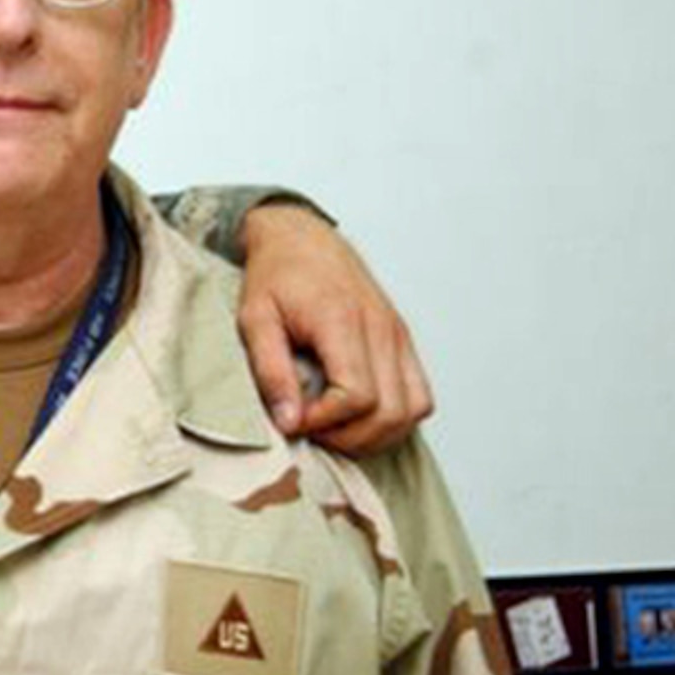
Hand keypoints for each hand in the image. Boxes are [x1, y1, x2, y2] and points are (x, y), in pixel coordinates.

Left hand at [235, 204, 432, 453]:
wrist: (301, 237)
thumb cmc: (276, 275)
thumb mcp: (254, 319)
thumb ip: (270, 371)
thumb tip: (289, 422)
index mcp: (343, 320)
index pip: (357, 395)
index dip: (326, 422)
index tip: (294, 420)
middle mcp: (381, 329)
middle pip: (390, 412)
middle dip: (350, 437)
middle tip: (312, 430)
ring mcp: (397, 335)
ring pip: (413, 411)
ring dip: (376, 434)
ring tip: (334, 427)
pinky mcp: (402, 341)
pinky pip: (419, 396)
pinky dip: (395, 418)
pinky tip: (358, 415)